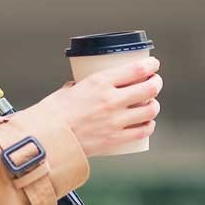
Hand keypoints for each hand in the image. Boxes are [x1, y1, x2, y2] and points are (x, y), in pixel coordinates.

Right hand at [42, 57, 162, 157]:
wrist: (48, 137)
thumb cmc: (53, 111)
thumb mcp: (69, 89)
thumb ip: (81, 87)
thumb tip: (80, 87)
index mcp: (99, 82)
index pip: (136, 70)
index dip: (150, 66)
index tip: (154, 64)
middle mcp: (111, 99)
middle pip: (148, 89)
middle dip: (156, 83)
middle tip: (155, 81)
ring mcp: (116, 121)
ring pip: (150, 111)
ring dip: (154, 105)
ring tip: (152, 103)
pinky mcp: (116, 139)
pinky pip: (143, 131)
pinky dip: (149, 125)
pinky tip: (147, 123)